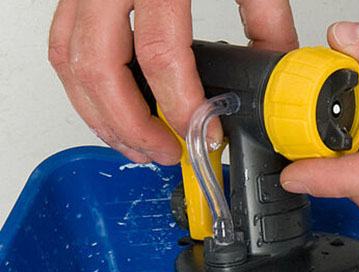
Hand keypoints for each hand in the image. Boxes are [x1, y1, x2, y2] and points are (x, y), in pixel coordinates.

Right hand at [48, 0, 297, 164]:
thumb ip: (264, 13)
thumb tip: (278, 64)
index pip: (163, 56)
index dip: (184, 107)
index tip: (207, 135)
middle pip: (101, 71)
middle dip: (134, 127)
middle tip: (167, 153)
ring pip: (70, 64)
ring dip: (101, 116)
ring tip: (138, 145)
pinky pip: (62, 43)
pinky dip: (82, 86)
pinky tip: (110, 109)